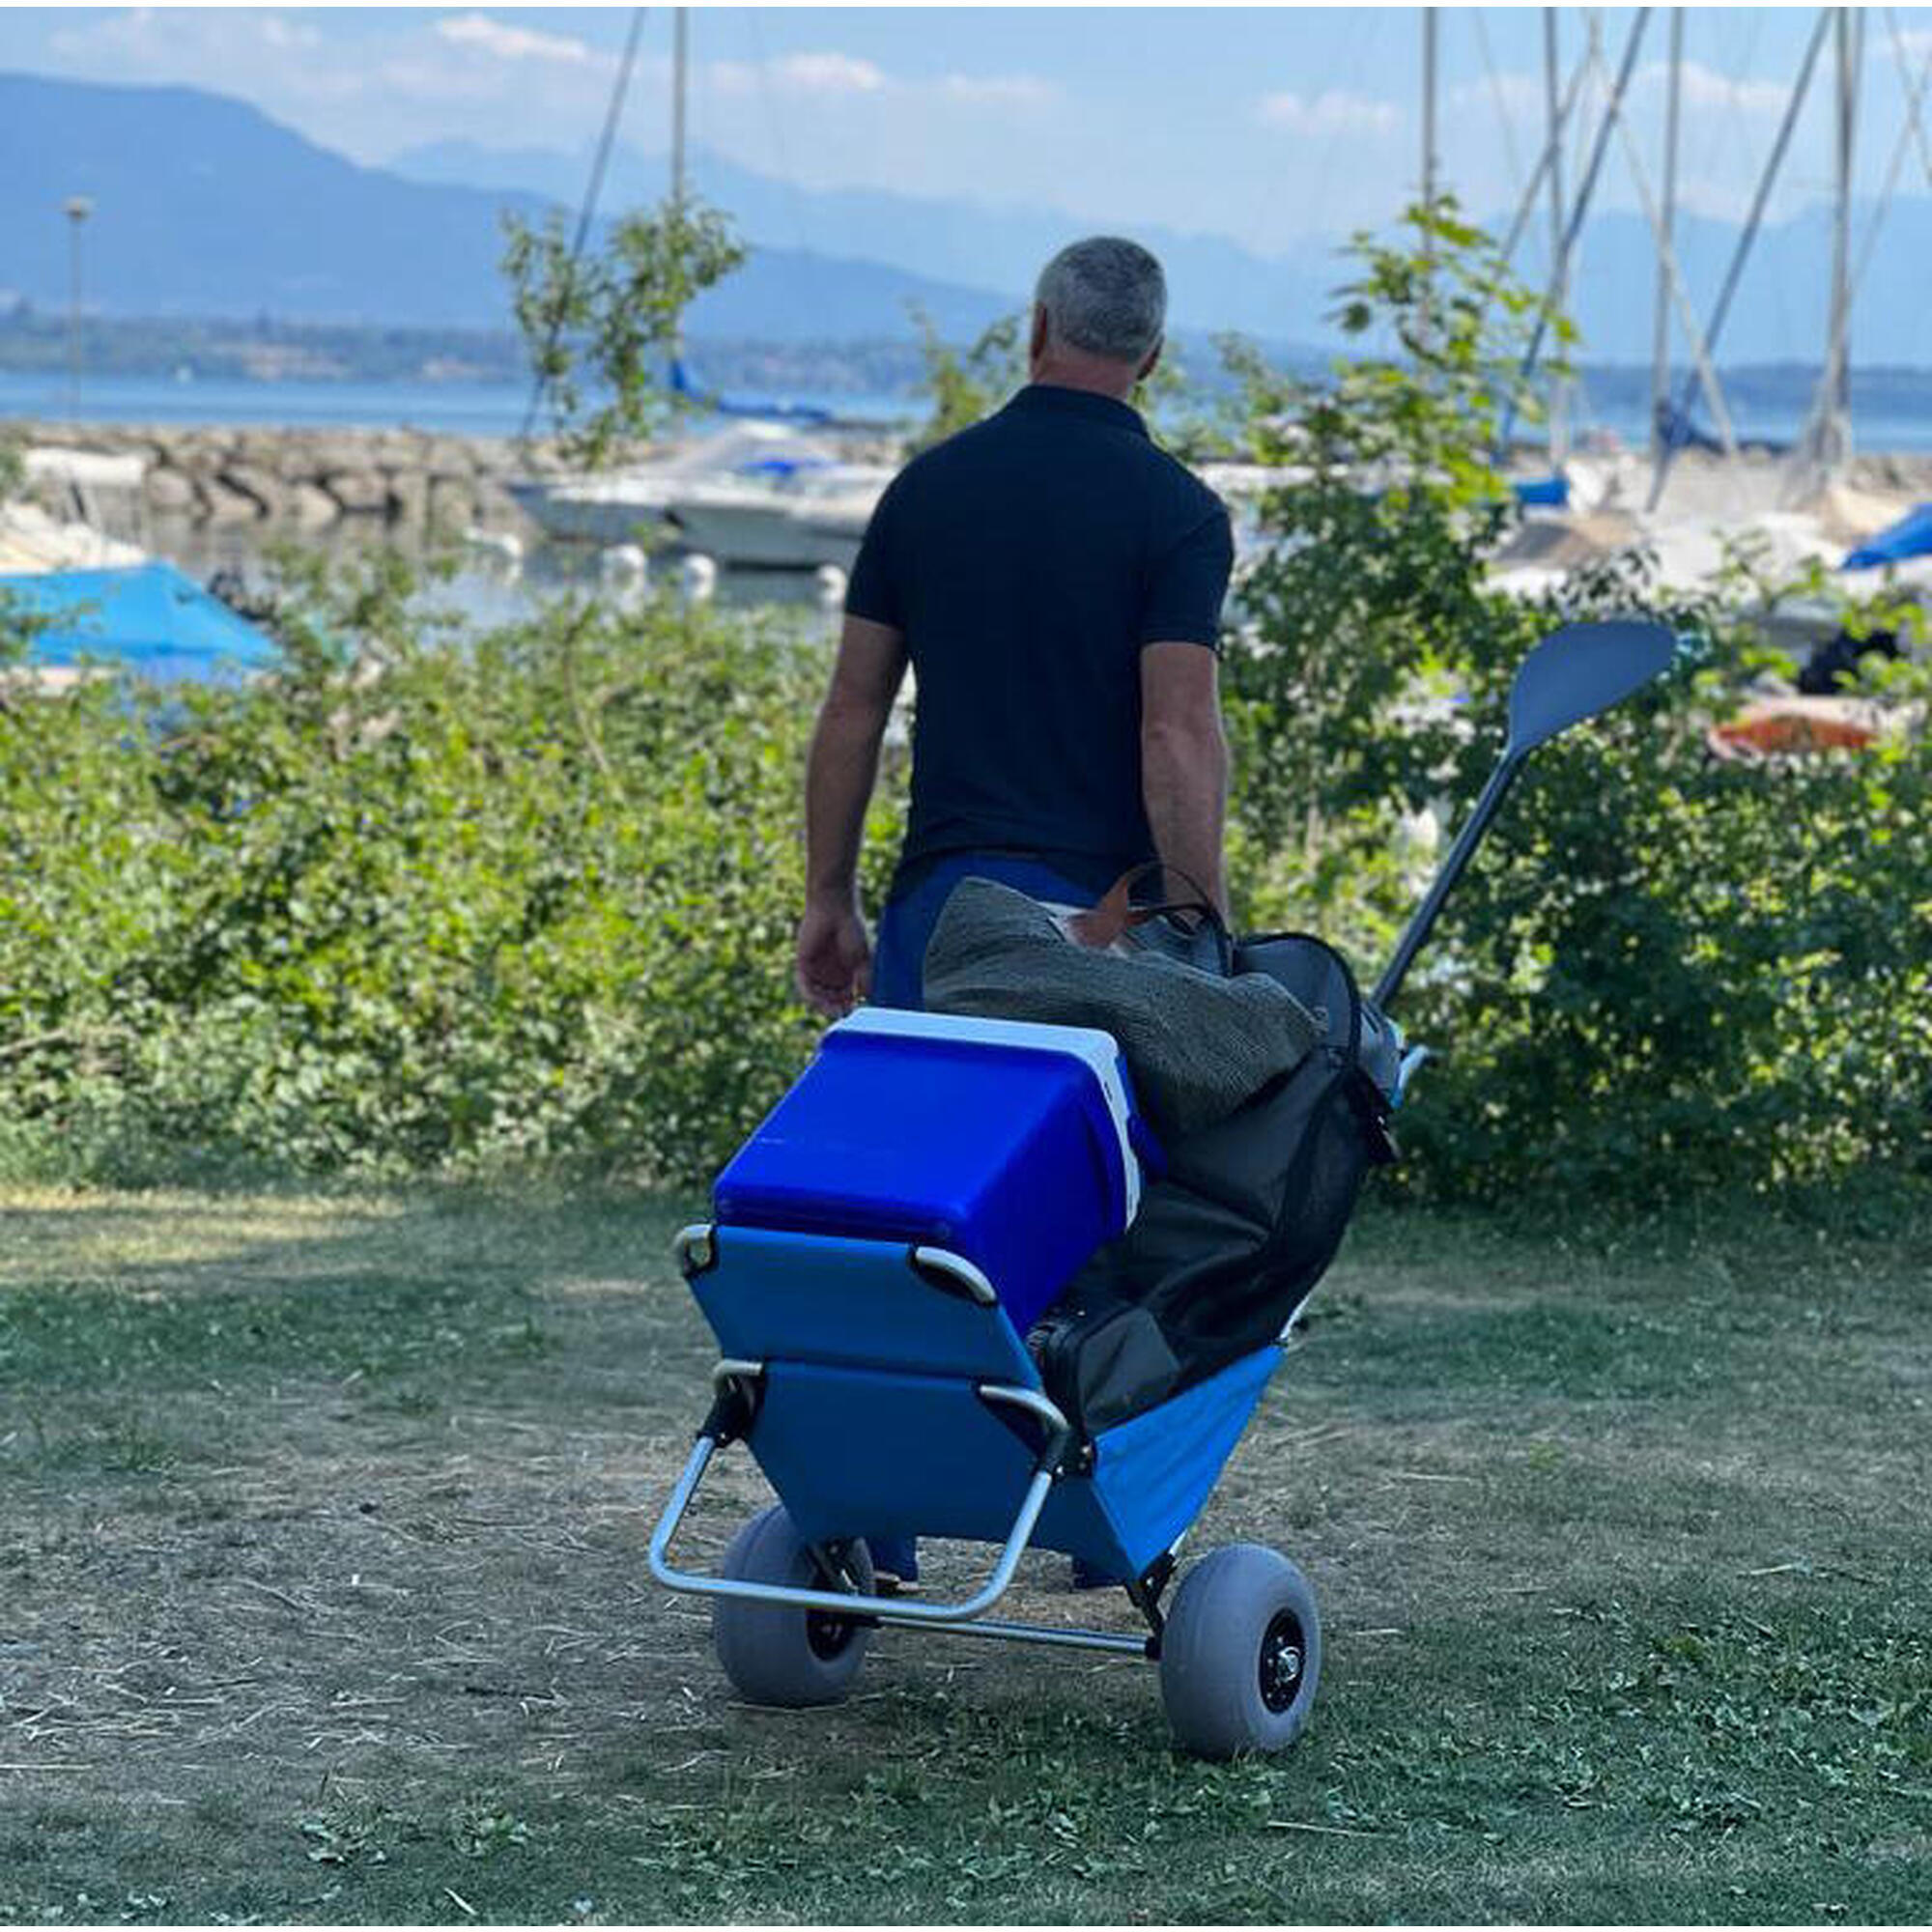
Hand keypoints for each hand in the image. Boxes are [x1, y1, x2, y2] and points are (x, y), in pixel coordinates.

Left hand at [794, 896, 870, 1016]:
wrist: (834, 910)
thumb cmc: (852, 930)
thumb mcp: (862, 958)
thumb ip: (864, 979)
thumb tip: (866, 999)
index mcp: (846, 973)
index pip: (846, 997)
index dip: (850, 1006)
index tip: (856, 1011)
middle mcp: (830, 974)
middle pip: (832, 1000)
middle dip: (837, 1009)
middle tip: (844, 1015)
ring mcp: (816, 970)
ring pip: (818, 996)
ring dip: (825, 1006)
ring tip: (834, 1011)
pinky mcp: (803, 965)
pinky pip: (805, 986)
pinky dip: (811, 996)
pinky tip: (818, 1002)